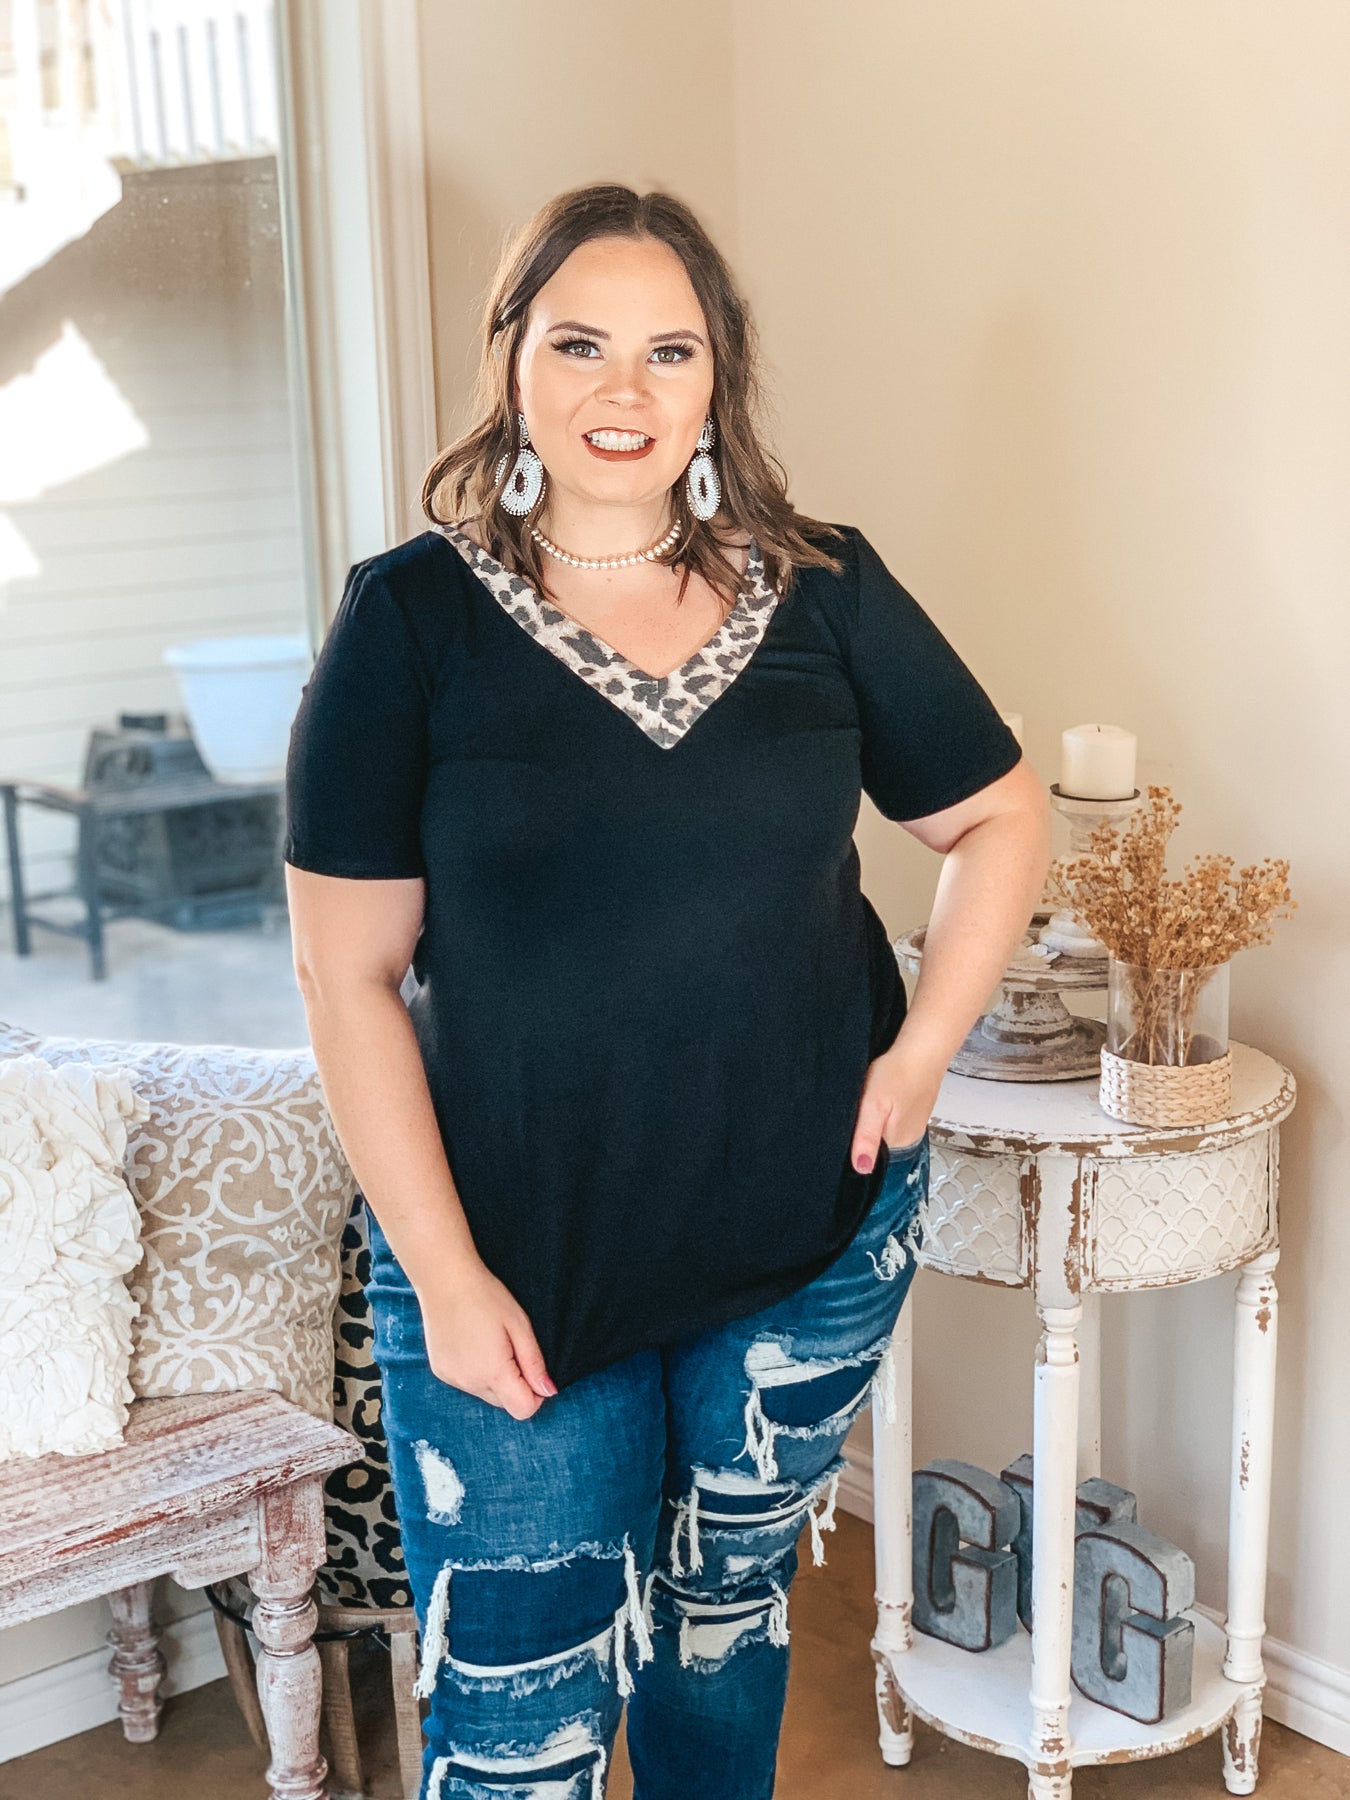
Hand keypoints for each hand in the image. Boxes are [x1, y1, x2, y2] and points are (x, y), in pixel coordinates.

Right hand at [416, 1260, 556, 1417]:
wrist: (444, 1279)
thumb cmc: (486, 1297)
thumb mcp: (519, 1325)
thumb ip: (534, 1363)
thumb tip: (548, 1392)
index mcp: (493, 1372)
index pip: (523, 1410)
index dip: (536, 1394)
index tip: (532, 1368)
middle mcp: (470, 1383)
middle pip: (505, 1404)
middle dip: (515, 1385)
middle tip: (511, 1348)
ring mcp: (452, 1379)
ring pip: (485, 1394)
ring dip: (494, 1378)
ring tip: (489, 1342)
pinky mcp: (440, 1371)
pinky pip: (466, 1383)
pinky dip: (474, 1371)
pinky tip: (471, 1343)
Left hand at [850, 1042, 945, 1174]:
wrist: (922, 1048)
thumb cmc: (900, 1072)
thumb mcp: (874, 1106)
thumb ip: (867, 1138)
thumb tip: (862, 1168)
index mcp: (899, 1143)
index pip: (872, 1160)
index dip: (858, 1148)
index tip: (851, 1131)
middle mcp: (908, 1138)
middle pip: (877, 1145)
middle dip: (863, 1132)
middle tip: (860, 1109)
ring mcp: (912, 1123)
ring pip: (884, 1130)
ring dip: (873, 1119)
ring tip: (871, 1102)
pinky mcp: (912, 1109)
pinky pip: (892, 1117)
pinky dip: (884, 1109)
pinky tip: (882, 1096)